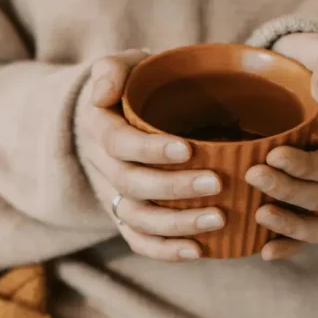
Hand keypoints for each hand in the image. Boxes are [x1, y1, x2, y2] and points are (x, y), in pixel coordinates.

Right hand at [76, 50, 226, 260]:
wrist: (123, 118)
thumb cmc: (135, 87)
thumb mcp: (123, 66)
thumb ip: (113, 69)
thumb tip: (103, 92)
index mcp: (100, 127)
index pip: (118, 143)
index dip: (150, 149)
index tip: (187, 149)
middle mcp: (104, 166)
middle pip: (132, 184)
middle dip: (174, 187)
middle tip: (216, 183)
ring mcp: (116, 196)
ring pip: (138, 219)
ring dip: (176, 224)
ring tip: (218, 218)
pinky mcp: (129, 218)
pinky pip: (141, 242)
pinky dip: (166, 251)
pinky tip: (199, 251)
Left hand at [250, 33, 317, 260]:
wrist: (280, 81)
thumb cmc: (299, 65)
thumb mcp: (316, 52)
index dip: (304, 165)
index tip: (273, 154)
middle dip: (288, 189)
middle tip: (253, 174)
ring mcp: (313, 193)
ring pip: (316, 223)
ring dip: (290, 225)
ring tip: (259, 215)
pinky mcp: (294, 206)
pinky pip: (300, 238)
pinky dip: (286, 247)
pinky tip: (263, 251)